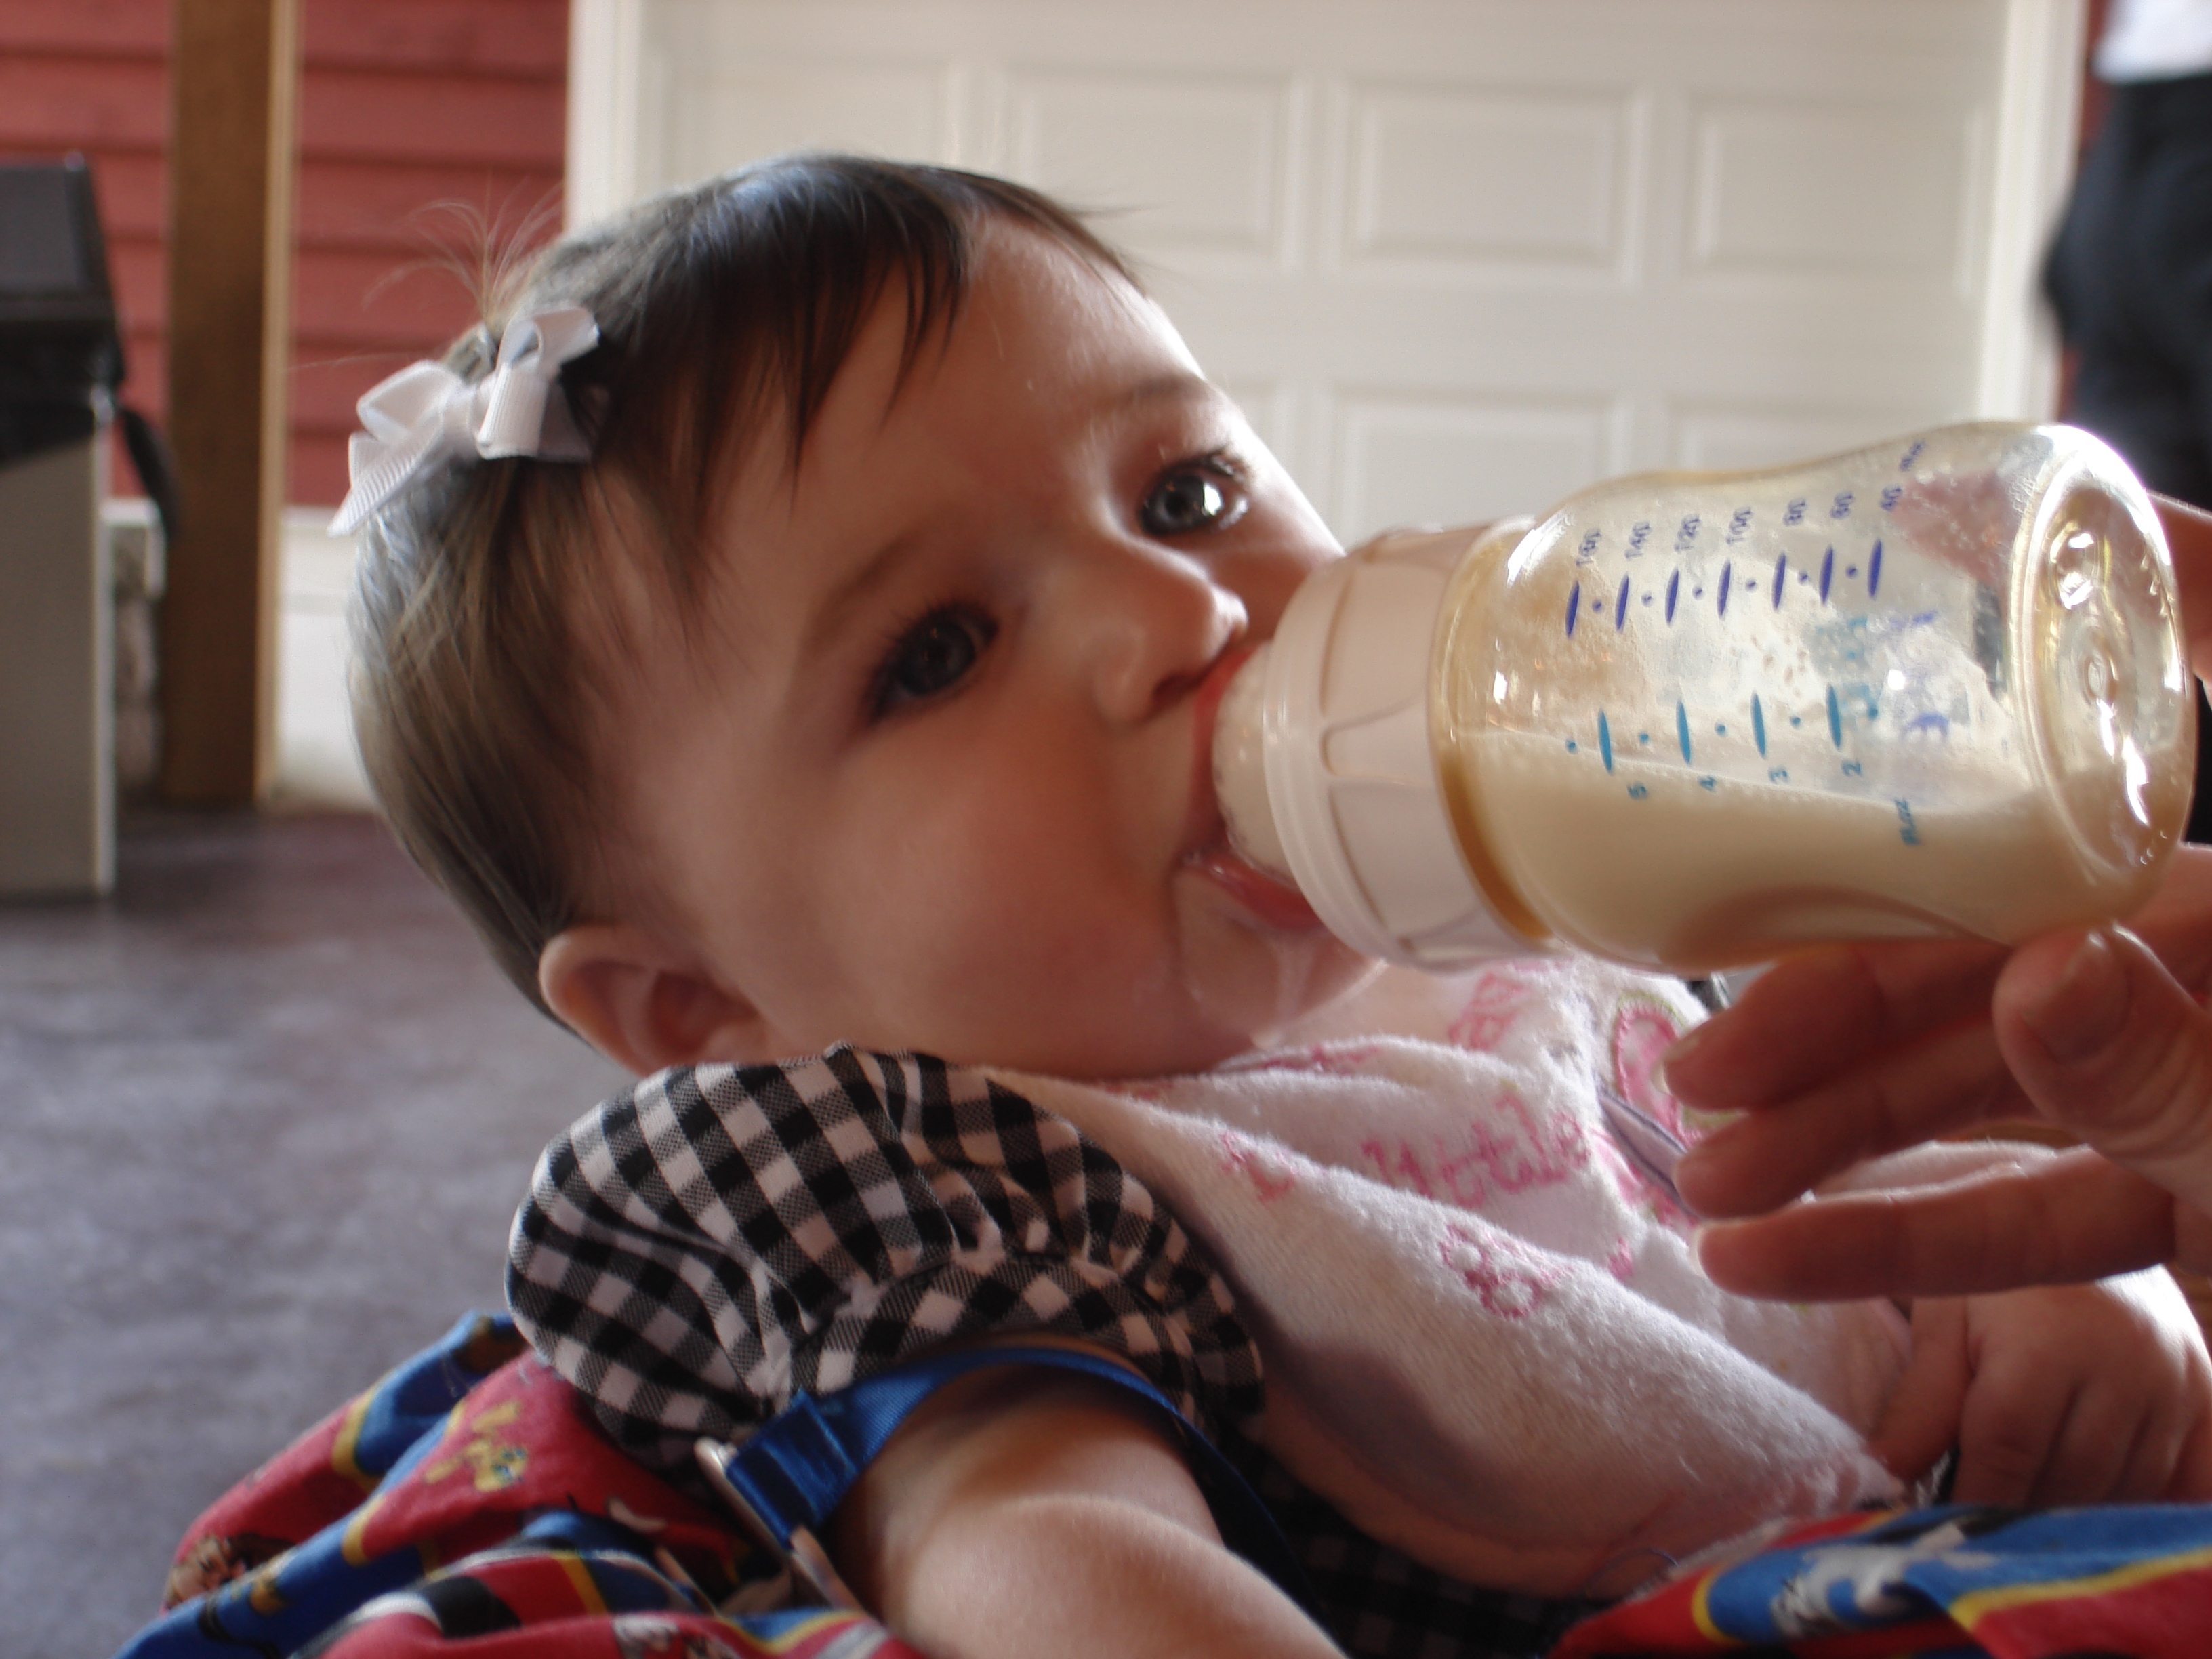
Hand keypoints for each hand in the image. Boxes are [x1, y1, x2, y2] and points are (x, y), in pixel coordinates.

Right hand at [1666, 494, 2211, 1299]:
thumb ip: (2183, 1076)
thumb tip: (2036, 969)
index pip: (2163, 762)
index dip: (2134, 608)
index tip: (1940, 570)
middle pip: (2012, 964)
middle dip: (1843, 1025)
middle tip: (1702, 1071)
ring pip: (2003, 1095)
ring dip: (1844, 1151)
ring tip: (1701, 1183)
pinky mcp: (2201, 1209)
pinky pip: (2042, 1215)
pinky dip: (1915, 1243)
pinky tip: (1783, 1259)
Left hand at [1868, 1278, 2211, 1504]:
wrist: (2077, 1222)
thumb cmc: (1993, 1280)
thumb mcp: (1943, 1325)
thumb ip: (1919, 1407)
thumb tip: (1873, 1480)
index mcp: (2048, 1344)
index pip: (2009, 1454)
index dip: (1972, 1501)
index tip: (1938, 1533)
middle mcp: (2127, 1367)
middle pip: (2069, 1483)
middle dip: (2017, 1511)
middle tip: (1975, 1522)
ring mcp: (2179, 1388)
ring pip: (2125, 1494)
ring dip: (2072, 1512)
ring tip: (2025, 1504)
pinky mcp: (2211, 1400)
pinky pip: (2192, 1485)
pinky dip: (2145, 1506)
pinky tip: (2105, 1513)